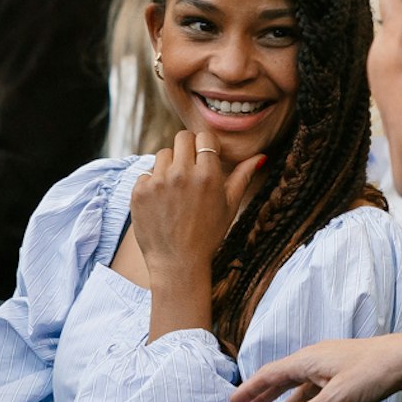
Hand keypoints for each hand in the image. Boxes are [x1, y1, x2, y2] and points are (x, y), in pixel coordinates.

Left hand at [128, 132, 263, 339]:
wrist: (178, 263)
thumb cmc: (209, 235)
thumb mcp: (230, 206)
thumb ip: (243, 176)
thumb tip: (261, 156)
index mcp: (208, 174)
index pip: (204, 137)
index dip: (205, 146)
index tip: (205, 158)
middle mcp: (182, 174)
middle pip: (182, 138)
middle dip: (187, 149)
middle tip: (189, 168)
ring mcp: (158, 182)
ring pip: (163, 154)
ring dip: (169, 166)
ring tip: (175, 190)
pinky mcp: (140, 191)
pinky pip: (146, 173)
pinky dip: (152, 184)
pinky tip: (161, 203)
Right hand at [232, 330, 401, 401]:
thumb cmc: (374, 373)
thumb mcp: (336, 398)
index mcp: (308, 360)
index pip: (270, 374)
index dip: (251, 388)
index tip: (232, 401)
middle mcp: (315, 359)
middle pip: (281, 377)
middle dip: (261, 393)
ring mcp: (330, 365)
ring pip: (298, 383)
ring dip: (281, 398)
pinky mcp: (344, 373)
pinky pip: (313, 387)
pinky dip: (302, 400)